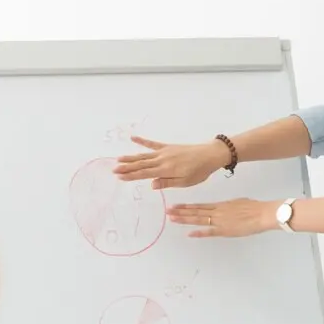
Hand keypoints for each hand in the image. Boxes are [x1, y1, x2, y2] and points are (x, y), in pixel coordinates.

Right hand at [113, 137, 227, 189]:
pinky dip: (142, 141)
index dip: (131, 176)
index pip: (144, 174)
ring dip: (131, 157)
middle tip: (114, 170)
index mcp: (166, 170)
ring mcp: (164, 152)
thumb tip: (151, 185)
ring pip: (144, 155)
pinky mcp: (168, 147)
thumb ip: (167, 182)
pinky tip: (133, 138)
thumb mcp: (185, 182)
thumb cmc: (199, 171)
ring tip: (118, 159)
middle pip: (141, 164)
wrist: (209, 155)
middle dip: (126, 167)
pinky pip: (153, 143)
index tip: (120, 177)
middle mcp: (162, 160)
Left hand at [167, 198, 277, 237]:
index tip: (176, 206)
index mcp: (221, 205)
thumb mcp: (239, 202)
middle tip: (167, 211)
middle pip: (195, 212)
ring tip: (172, 219)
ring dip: (185, 219)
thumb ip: (230, 206)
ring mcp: (220, 221)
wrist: (262, 213)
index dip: (187, 206)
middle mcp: (217, 211)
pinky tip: (189, 233)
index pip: (200, 205)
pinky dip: (199, 233)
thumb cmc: (254, 207)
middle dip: (180, 212)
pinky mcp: (225, 230)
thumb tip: (227, 207)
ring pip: (198, 219)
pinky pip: (209, 232)